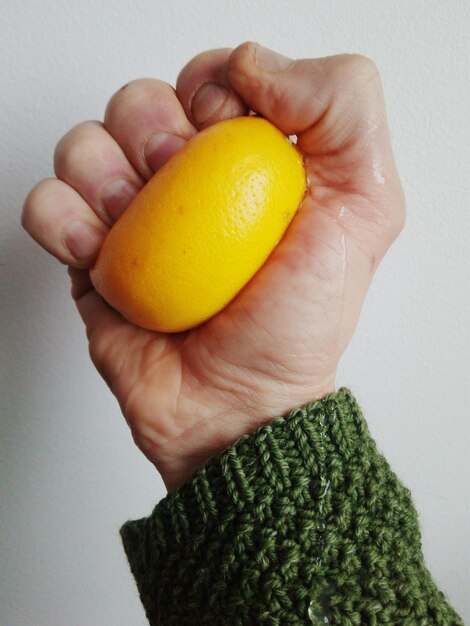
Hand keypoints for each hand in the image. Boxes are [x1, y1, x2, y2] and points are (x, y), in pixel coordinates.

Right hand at [22, 43, 404, 489]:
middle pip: (141, 102)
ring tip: (135, 225)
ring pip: (86, 144)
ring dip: (103, 173)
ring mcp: (137, 219)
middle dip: (154, 130)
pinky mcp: (92, 256)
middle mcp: (189, 185)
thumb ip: (343, 110)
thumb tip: (253, 68)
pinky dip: (62, 218)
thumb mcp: (365, 208)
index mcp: (247, 162)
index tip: (226, 134)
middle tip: (180, 188)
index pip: (211, 77)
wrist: (238, 405)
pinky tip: (98, 252)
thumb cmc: (298, 323)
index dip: (212, 86)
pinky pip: (47, 204)